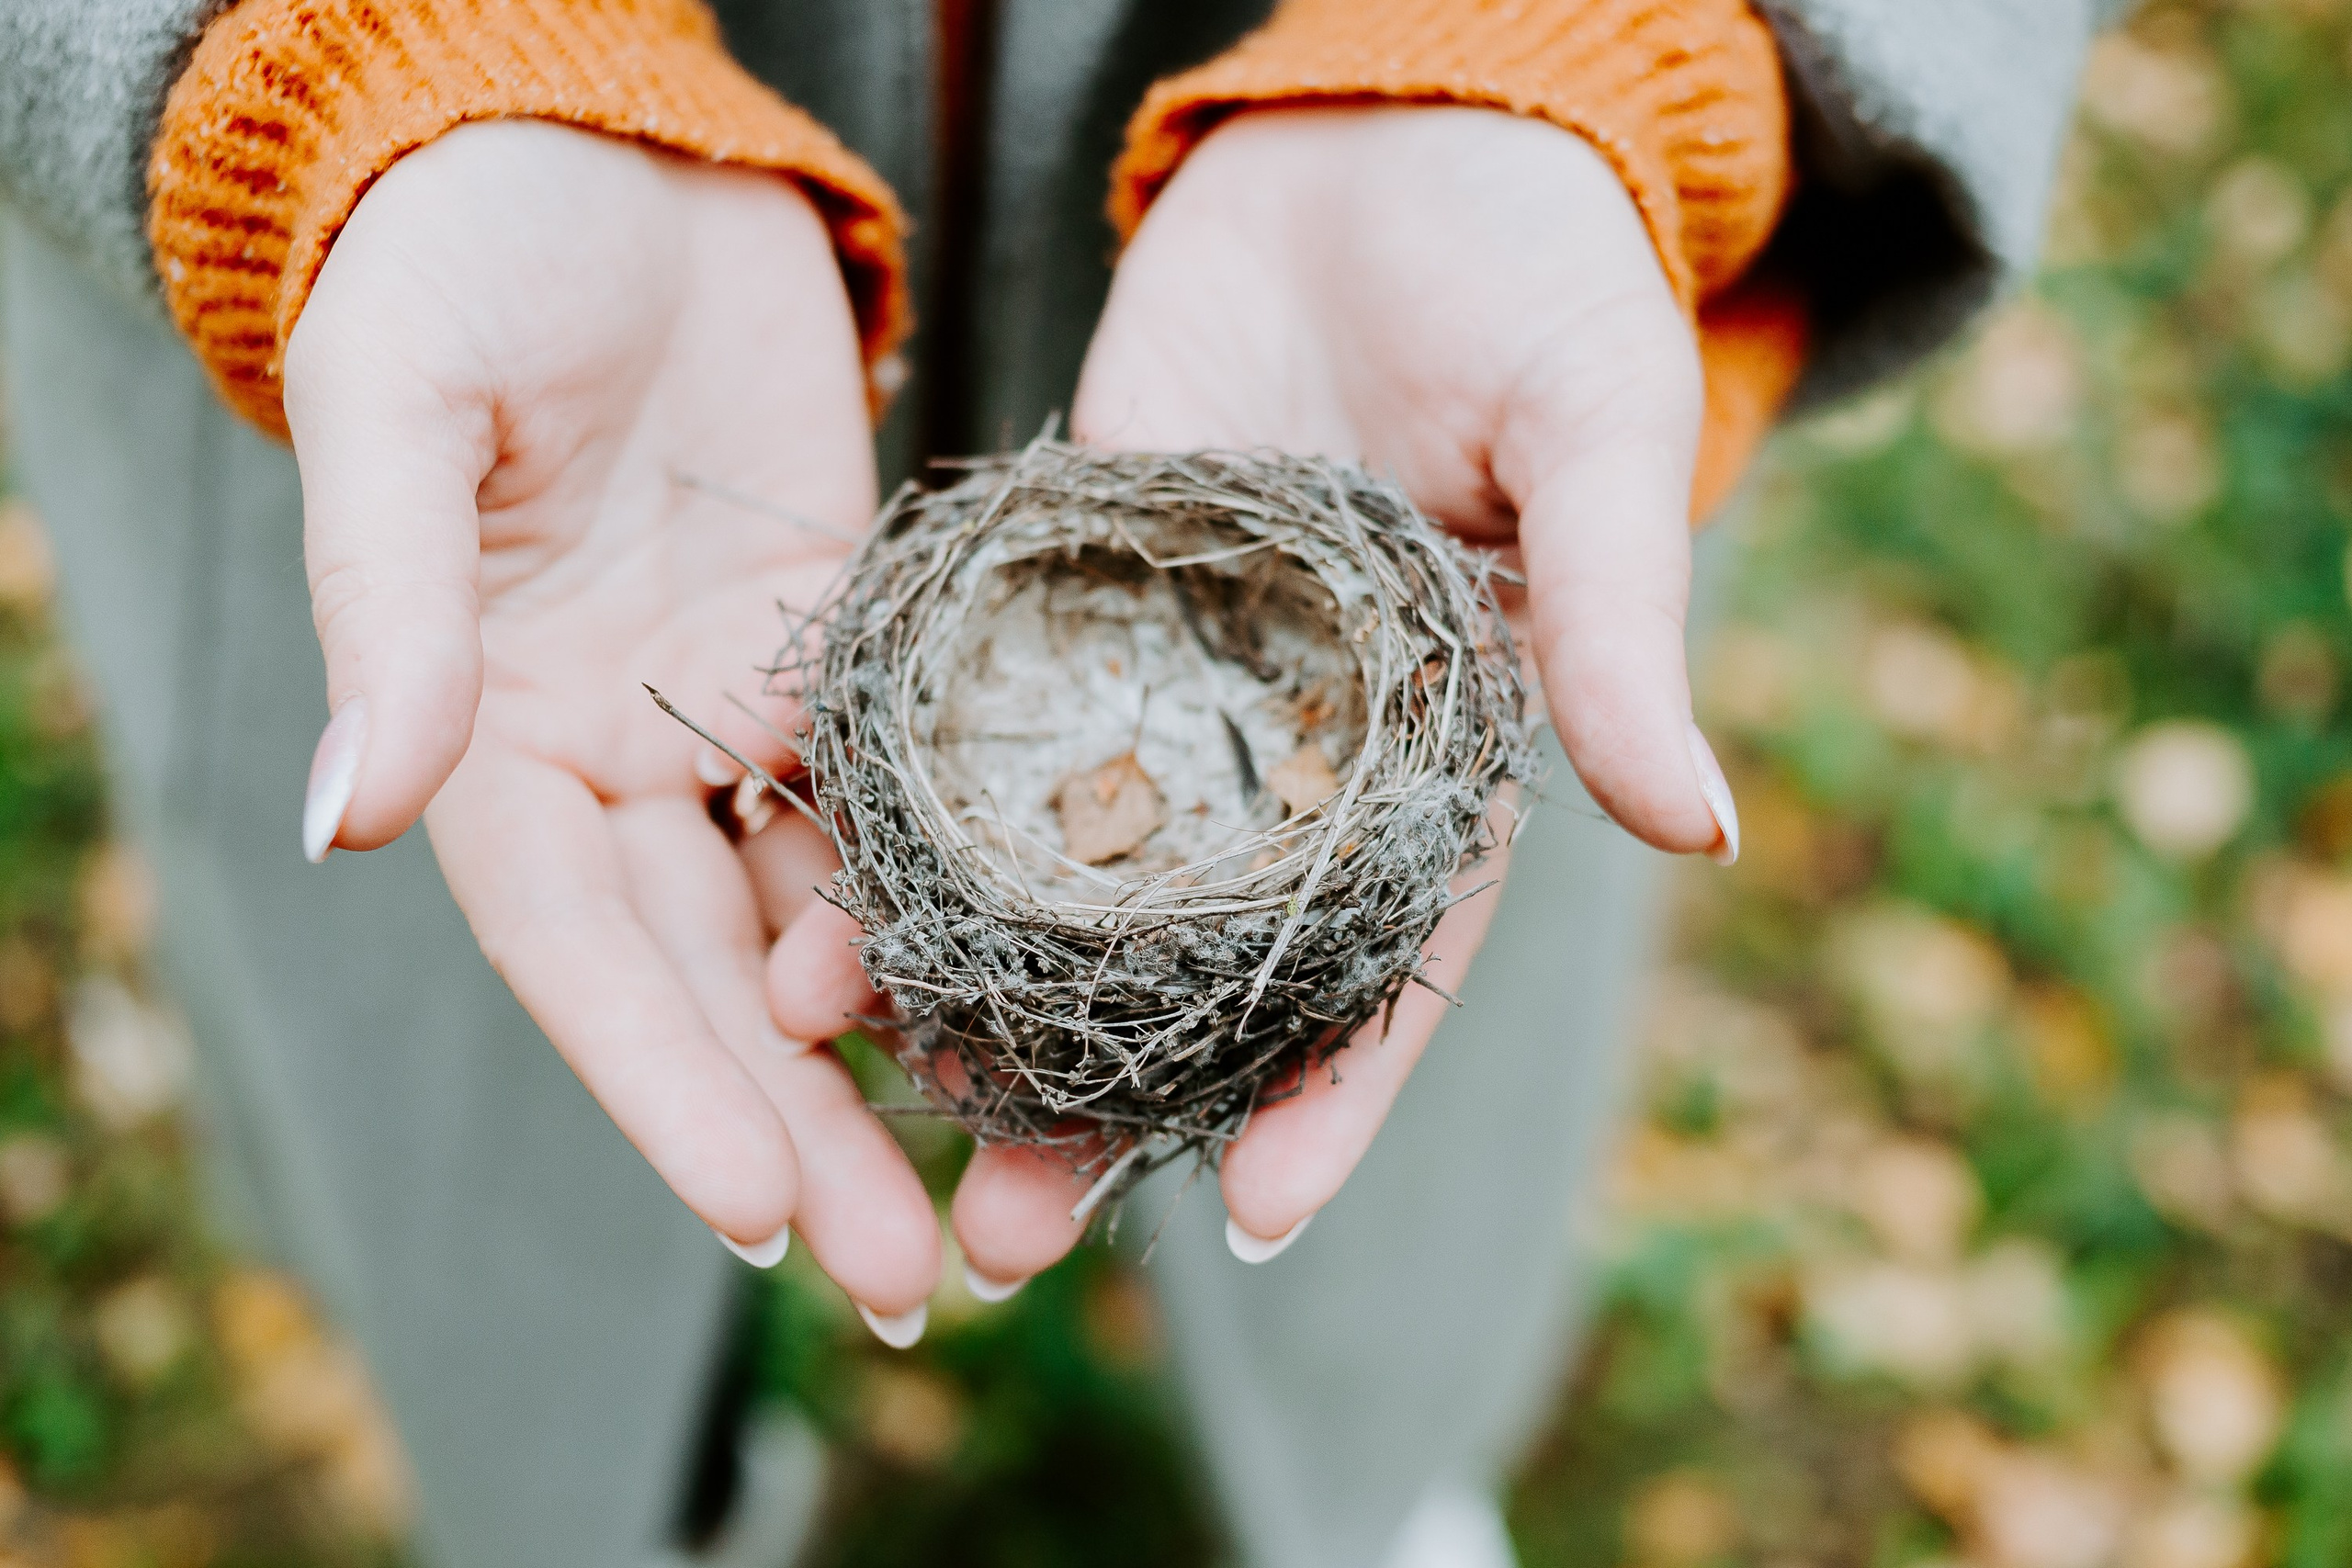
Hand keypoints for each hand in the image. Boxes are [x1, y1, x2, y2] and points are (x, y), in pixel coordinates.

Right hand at [283, 120, 938, 1317]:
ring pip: (829, 912)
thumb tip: (350, 810)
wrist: (606, 144)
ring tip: (997, 1176)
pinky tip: (1044, 985)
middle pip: (720, 976)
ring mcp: (742, 707)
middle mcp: (629, 751)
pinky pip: (912, 789)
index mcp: (500, 730)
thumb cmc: (466, 249)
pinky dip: (963, 889)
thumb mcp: (406, 408)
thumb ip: (394, 609)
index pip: (586, 948)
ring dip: (900, 1049)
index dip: (664, 1084)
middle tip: (903, 1279)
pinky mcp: (843, 643)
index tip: (759, 1210)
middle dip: (806, 1127)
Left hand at [782, 105, 1732, 1290]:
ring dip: (963, 975)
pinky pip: (966, 700)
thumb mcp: (1599, 437)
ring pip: (1050, 858)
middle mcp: (1276, 742)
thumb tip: (1697, 825)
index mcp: (1426, 749)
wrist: (1390, 133)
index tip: (1251, 1225)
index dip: (1326, 1098)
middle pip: (1185, 959)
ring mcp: (1154, 665)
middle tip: (1001, 1242)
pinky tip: (803, 870)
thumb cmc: (1537, 276)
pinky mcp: (1052, 572)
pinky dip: (894, 791)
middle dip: (1101, 1097)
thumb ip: (1615, 624)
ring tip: (858, 1079)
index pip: (1377, 961)